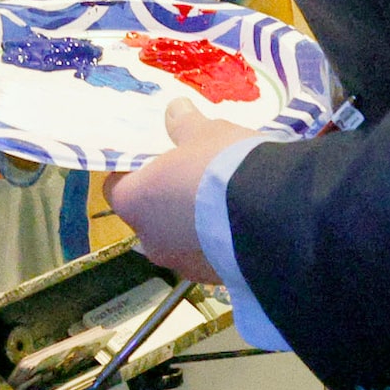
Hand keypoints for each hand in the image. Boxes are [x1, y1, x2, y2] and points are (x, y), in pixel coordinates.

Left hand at [108, 99, 263, 280]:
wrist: (271, 217)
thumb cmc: (221, 167)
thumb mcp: (205, 133)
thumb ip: (185, 124)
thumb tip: (175, 109)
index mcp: (134, 202)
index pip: (118, 187)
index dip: (133, 172)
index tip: (155, 159)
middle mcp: (150, 241)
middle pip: (150, 216)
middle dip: (168, 200)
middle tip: (193, 178)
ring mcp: (183, 265)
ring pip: (181, 240)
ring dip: (195, 225)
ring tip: (225, 203)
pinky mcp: (216, 280)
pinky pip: (211, 257)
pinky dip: (220, 243)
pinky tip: (242, 226)